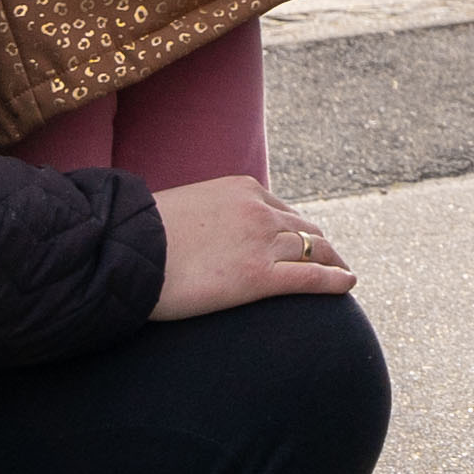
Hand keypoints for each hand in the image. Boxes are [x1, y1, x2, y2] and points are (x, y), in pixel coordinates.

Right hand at [149, 173, 353, 322]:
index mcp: (241, 189)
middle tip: (330, 259)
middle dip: (320, 244)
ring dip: (332, 261)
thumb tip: (200, 231)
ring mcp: (262, 242)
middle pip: (304, 228)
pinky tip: (347, 284)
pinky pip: (311, 277)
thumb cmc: (140, 237)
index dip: (296, 228)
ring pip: (314, 250)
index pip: (281, 209)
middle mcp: (258, 210)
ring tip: (341, 272)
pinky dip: (335, 280)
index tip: (304, 240)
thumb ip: (204, 216)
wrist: (126, 252)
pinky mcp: (259, 277)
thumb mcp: (181, 210)